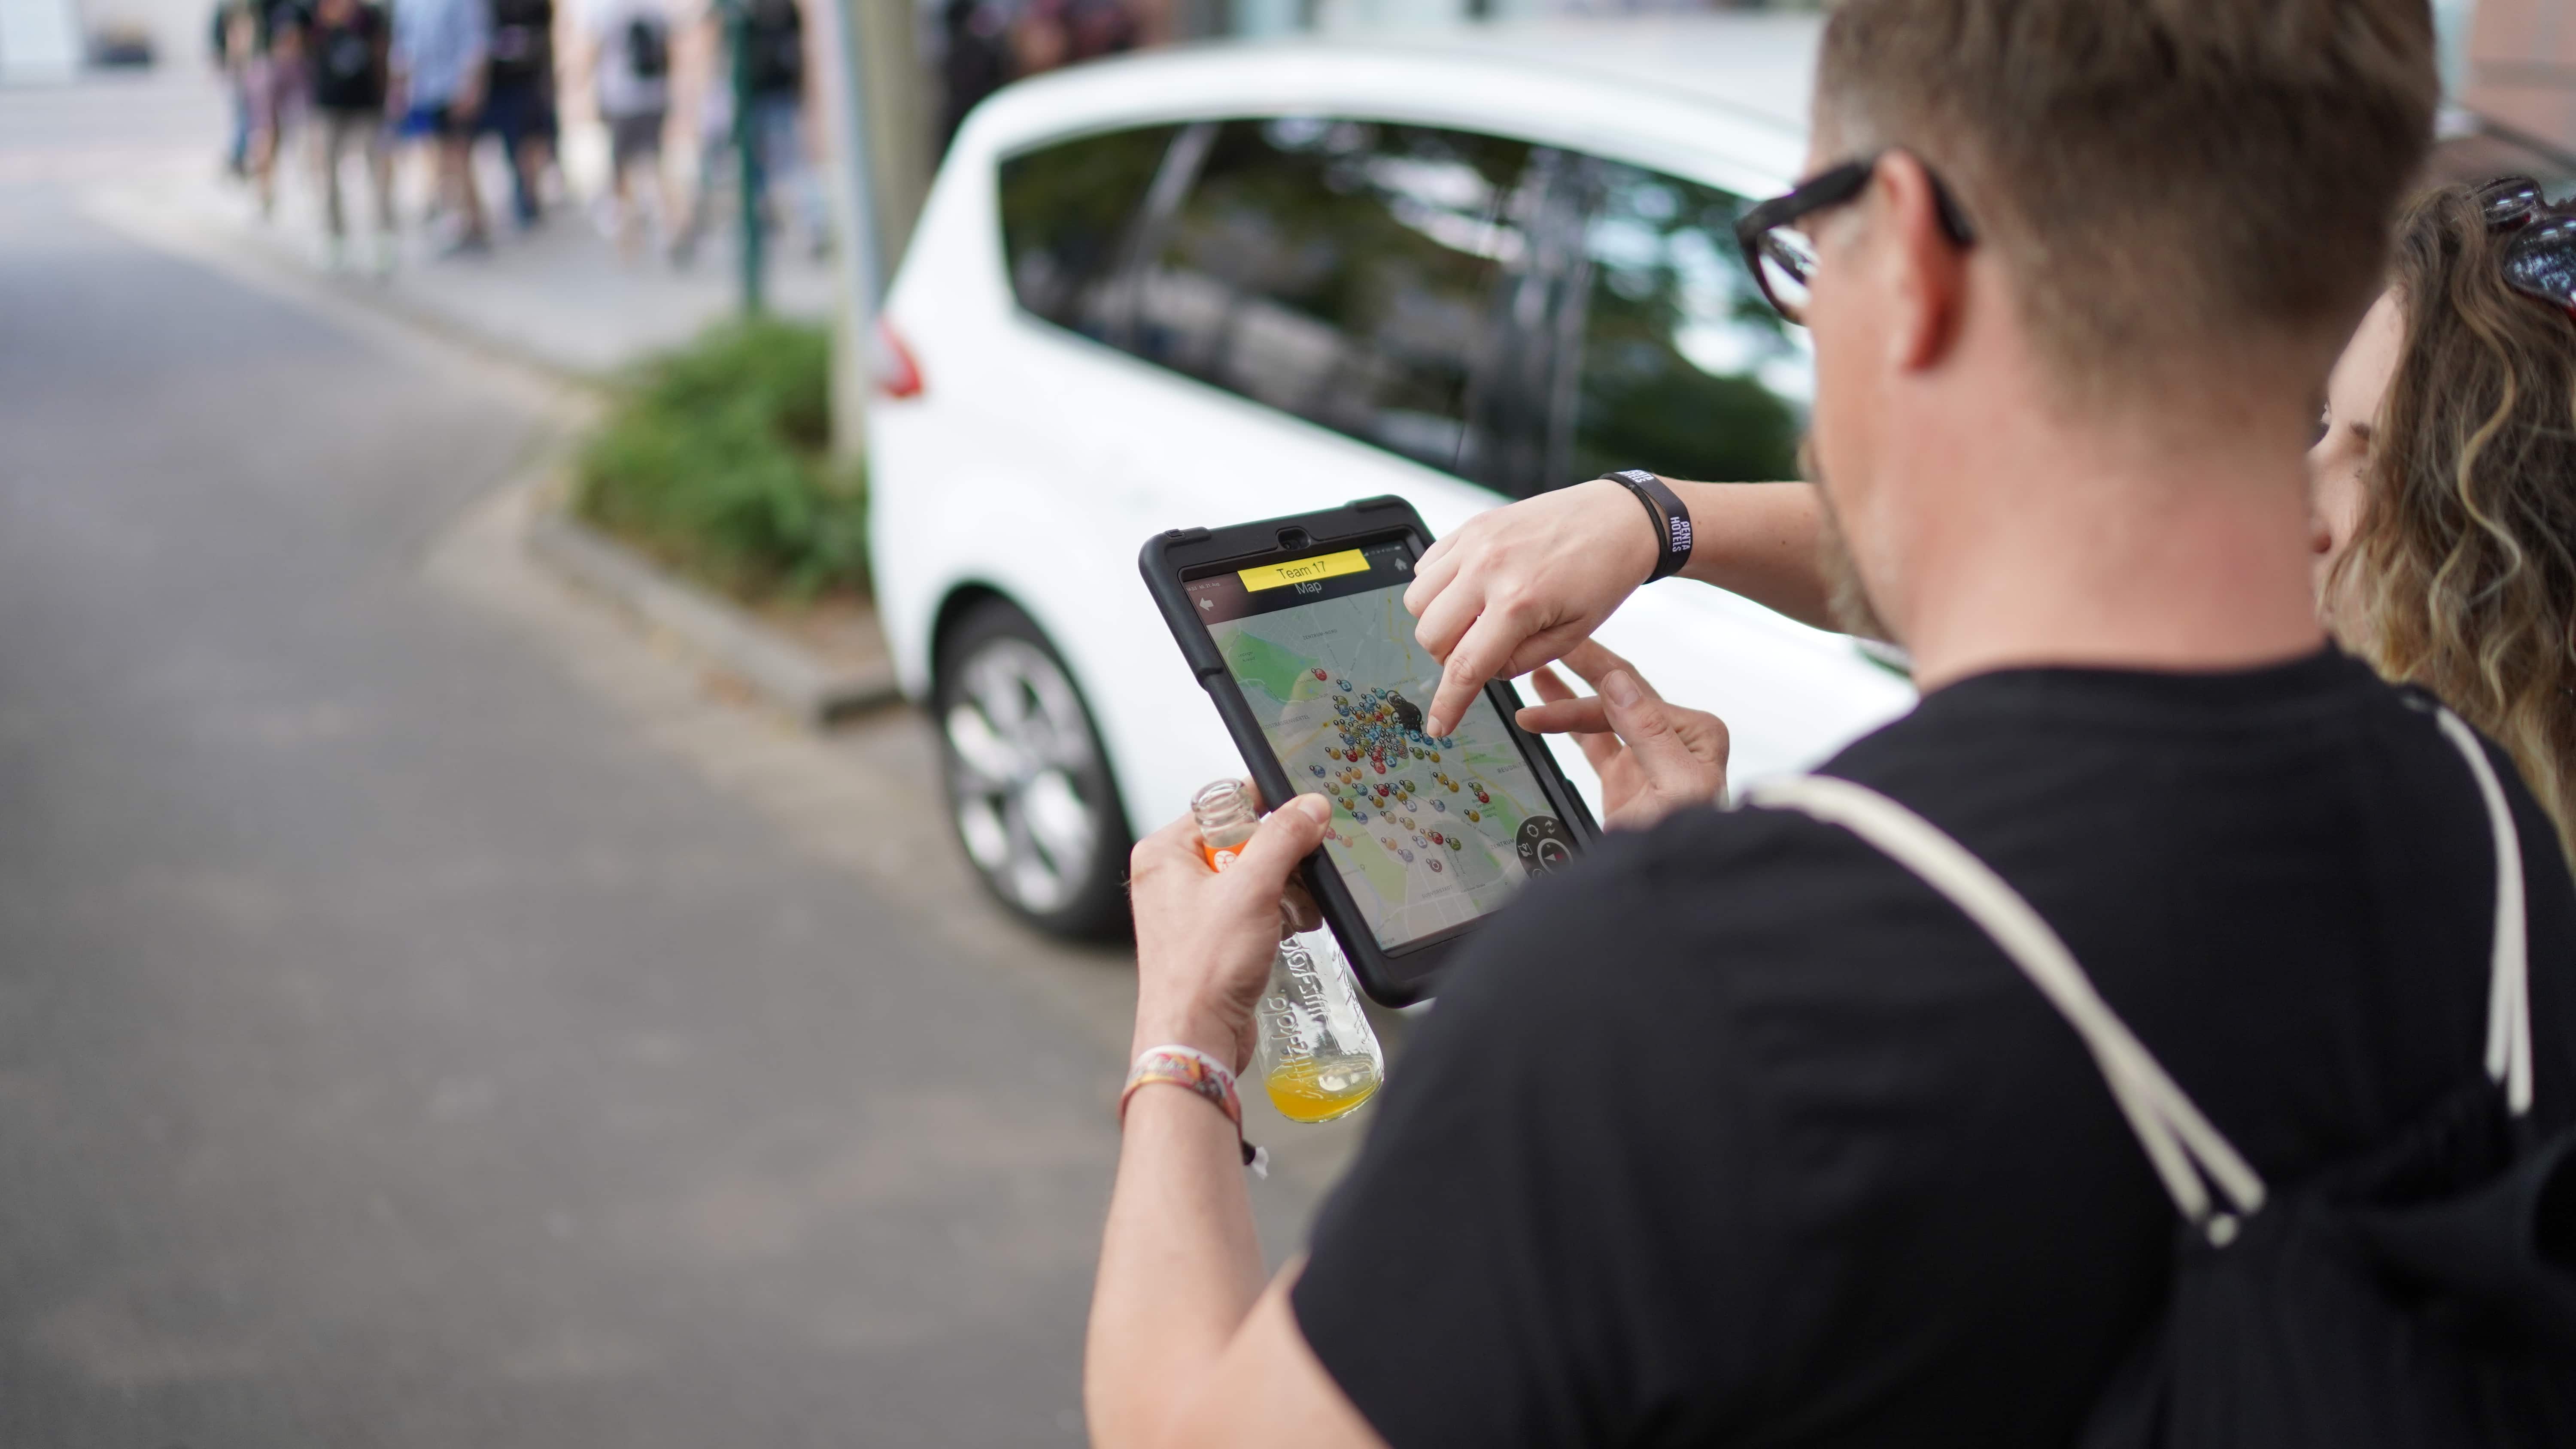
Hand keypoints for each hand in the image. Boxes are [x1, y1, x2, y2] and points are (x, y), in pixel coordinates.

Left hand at [1126, 788, 1331, 1072]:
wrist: (1194, 1038)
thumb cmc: (1202, 970)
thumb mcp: (1252, 890)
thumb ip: (1283, 839)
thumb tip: (1308, 806)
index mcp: (1165, 853)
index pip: (1224, 805)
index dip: (1267, 808)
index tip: (1305, 813)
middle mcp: (1172, 877)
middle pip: (1242, 842)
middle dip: (1281, 863)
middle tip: (1302, 879)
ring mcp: (1189, 910)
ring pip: (1251, 878)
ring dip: (1284, 892)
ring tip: (1297, 913)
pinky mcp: (1209, 938)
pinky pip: (1250, 909)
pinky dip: (1274, 915)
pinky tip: (1289, 930)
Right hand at [1406, 478, 1659, 737]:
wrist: (1619, 518)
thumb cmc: (1604, 572)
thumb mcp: (1573, 635)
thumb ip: (1521, 661)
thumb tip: (1483, 671)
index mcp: (1518, 602)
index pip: (1465, 666)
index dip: (1447, 704)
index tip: (1439, 725)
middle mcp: (1487, 568)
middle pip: (1431, 635)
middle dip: (1449, 657)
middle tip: (1481, 653)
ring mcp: (1475, 542)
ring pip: (1417, 600)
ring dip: (1438, 622)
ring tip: (1475, 620)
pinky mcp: (1471, 526)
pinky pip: (1426, 565)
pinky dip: (1437, 587)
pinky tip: (1469, 591)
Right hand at [1517, 641, 1729, 830]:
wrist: (1678, 897)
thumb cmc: (1689, 846)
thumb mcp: (1676, 785)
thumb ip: (1648, 732)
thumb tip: (1618, 684)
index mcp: (1695, 731)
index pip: (1632, 693)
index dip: (1590, 675)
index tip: (1556, 651)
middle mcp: (1674, 738)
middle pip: (1613, 694)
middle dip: (1573, 673)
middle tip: (1536, 644)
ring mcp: (1647, 757)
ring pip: (1598, 714)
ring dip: (1562, 696)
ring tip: (1528, 672)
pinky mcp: (1626, 777)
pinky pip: (1590, 741)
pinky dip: (1564, 723)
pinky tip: (1540, 708)